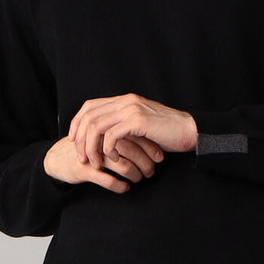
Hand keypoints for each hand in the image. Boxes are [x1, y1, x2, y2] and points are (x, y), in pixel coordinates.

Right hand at [44, 134, 163, 193]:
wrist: (57, 159)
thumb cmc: (87, 149)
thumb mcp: (104, 137)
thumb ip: (123, 135)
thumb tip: (152, 141)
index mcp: (107, 128)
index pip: (134, 134)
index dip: (150, 146)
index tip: (160, 157)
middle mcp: (100, 139)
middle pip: (130, 149)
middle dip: (145, 162)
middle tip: (152, 171)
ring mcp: (92, 154)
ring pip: (121, 165)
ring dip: (135, 174)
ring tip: (140, 179)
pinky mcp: (84, 169)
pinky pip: (106, 179)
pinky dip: (119, 185)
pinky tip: (125, 187)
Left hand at [68, 93, 197, 169]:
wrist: (189, 131)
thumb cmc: (166, 133)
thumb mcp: (139, 126)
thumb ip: (122, 125)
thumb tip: (103, 136)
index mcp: (124, 100)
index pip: (89, 106)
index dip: (77, 123)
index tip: (74, 141)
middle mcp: (125, 101)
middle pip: (88, 116)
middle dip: (80, 139)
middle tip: (82, 157)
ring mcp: (131, 109)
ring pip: (97, 127)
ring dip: (92, 148)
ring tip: (96, 163)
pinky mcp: (138, 121)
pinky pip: (112, 136)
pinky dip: (108, 150)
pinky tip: (115, 159)